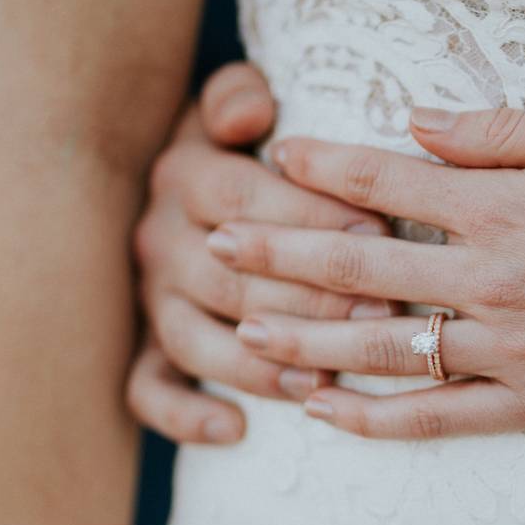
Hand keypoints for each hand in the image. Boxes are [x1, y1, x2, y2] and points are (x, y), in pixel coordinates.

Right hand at [126, 64, 391, 443]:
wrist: (178, 186)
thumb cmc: (232, 147)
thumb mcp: (229, 106)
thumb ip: (236, 96)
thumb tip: (249, 112)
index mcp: (182, 176)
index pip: (243, 196)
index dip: (309, 213)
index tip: (377, 228)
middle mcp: (159, 240)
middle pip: (230, 277)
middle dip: (307, 298)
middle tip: (378, 315)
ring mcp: (150, 298)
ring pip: (195, 339)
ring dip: (258, 364)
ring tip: (320, 378)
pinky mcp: (147, 345)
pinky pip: (148, 389)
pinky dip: (185, 414)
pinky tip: (236, 429)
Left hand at [208, 108, 524, 438]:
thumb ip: (503, 131)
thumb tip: (420, 122)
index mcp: (508, 212)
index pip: (388, 184)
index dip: (325, 167)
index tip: (278, 159)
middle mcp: (494, 284)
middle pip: (361, 268)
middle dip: (280, 253)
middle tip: (217, 246)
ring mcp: (510, 353)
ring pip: (382, 350)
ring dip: (305, 339)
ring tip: (244, 328)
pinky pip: (438, 419)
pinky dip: (376, 419)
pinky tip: (325, 412)